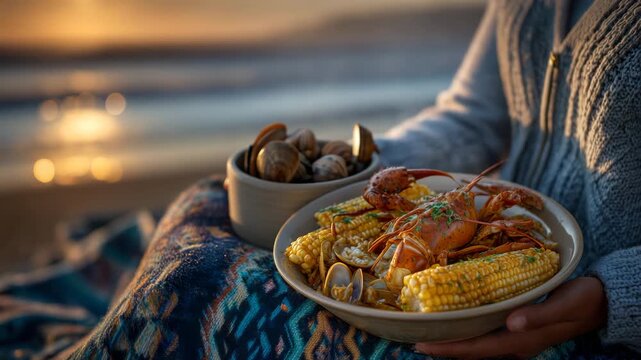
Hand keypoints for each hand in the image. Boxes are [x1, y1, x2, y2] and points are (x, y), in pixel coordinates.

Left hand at [414, 277, 607, 358]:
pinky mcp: (516, 329)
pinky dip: (467, 331)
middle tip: (415, 339)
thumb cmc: (581, 300)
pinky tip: (455, 323)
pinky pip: (485, 335)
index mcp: (522, 340)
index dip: (449, 348)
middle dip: (444, 347)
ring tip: (429, 334)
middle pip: (472, 350)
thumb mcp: (565, 305)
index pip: (477, 348)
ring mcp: (515, 338)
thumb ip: (539, 315)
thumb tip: (511, 324)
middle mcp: (514, 343)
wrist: (599, 303)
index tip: (423, 344)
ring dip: (453, 341)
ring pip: (477, 344)